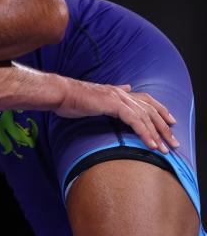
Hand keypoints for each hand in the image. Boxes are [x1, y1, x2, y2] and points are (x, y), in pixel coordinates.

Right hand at [57, 80, 178, 153]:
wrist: (61, 93)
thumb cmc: (73, 98)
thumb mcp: (97, 96)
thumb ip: (114, 93)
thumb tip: (127, 87)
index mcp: (119, 91)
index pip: (147, 100)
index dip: (161, 110)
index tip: (171, 122)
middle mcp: (122, 93)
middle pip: (151, 110)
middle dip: (165, 128)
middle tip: (174, 144)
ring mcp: (119, 98)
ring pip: (146, 117)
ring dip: (158, 134)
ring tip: (165, 149)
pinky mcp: (113, 105)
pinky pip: (135, 121)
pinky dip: (145, 133)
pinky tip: (151, 144)